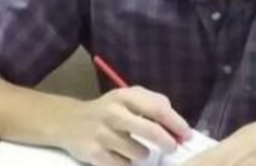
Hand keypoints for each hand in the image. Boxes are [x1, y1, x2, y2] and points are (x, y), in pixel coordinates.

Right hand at [58, 87, 189, 165]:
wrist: (69, 122)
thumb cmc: (109, 110)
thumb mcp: (128, 98)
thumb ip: (153, 104)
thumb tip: (176, 125)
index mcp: (125, 96)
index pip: (157, 109)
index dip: (176, 123)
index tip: (186, 134)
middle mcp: (113, 113)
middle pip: (151, 131)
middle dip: (167, 142)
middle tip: (172, 147)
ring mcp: (102, 134)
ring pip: (139, 153)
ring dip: (142, 153)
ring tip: (134, 147)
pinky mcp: (94, 154)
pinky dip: (126, 163)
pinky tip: (119, 155)